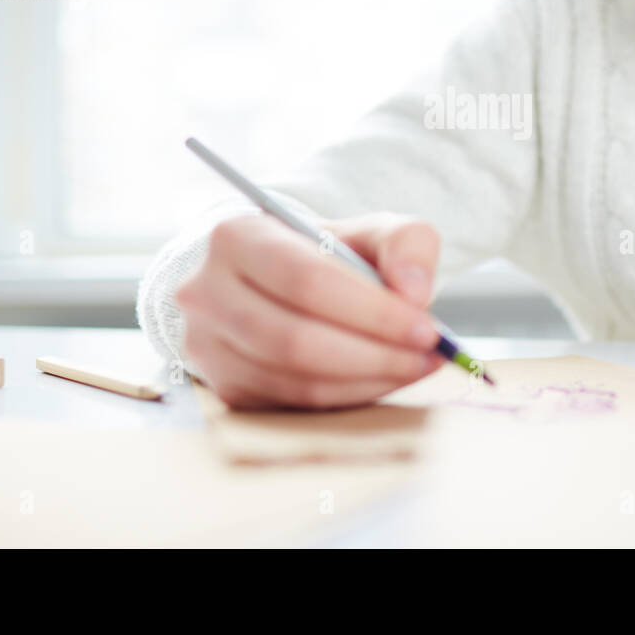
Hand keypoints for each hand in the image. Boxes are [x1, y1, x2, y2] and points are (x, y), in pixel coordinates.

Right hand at [175, 212, 445, 408]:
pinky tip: (384, 381)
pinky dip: (347, 397)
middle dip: (374, 353)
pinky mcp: (225, 388)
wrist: (275, 282)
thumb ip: (406, 243)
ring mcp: (207, 346)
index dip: (371, 310)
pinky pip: (292, 404)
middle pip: (295, 337)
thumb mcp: (369, 230)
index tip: (426, 327)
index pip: (305, 279)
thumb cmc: (325, 255)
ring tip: (415, 368)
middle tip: (428, 356)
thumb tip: (415, 293)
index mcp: (236, 237)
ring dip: (366, 380)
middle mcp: (207, 291)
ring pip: (294, 378)